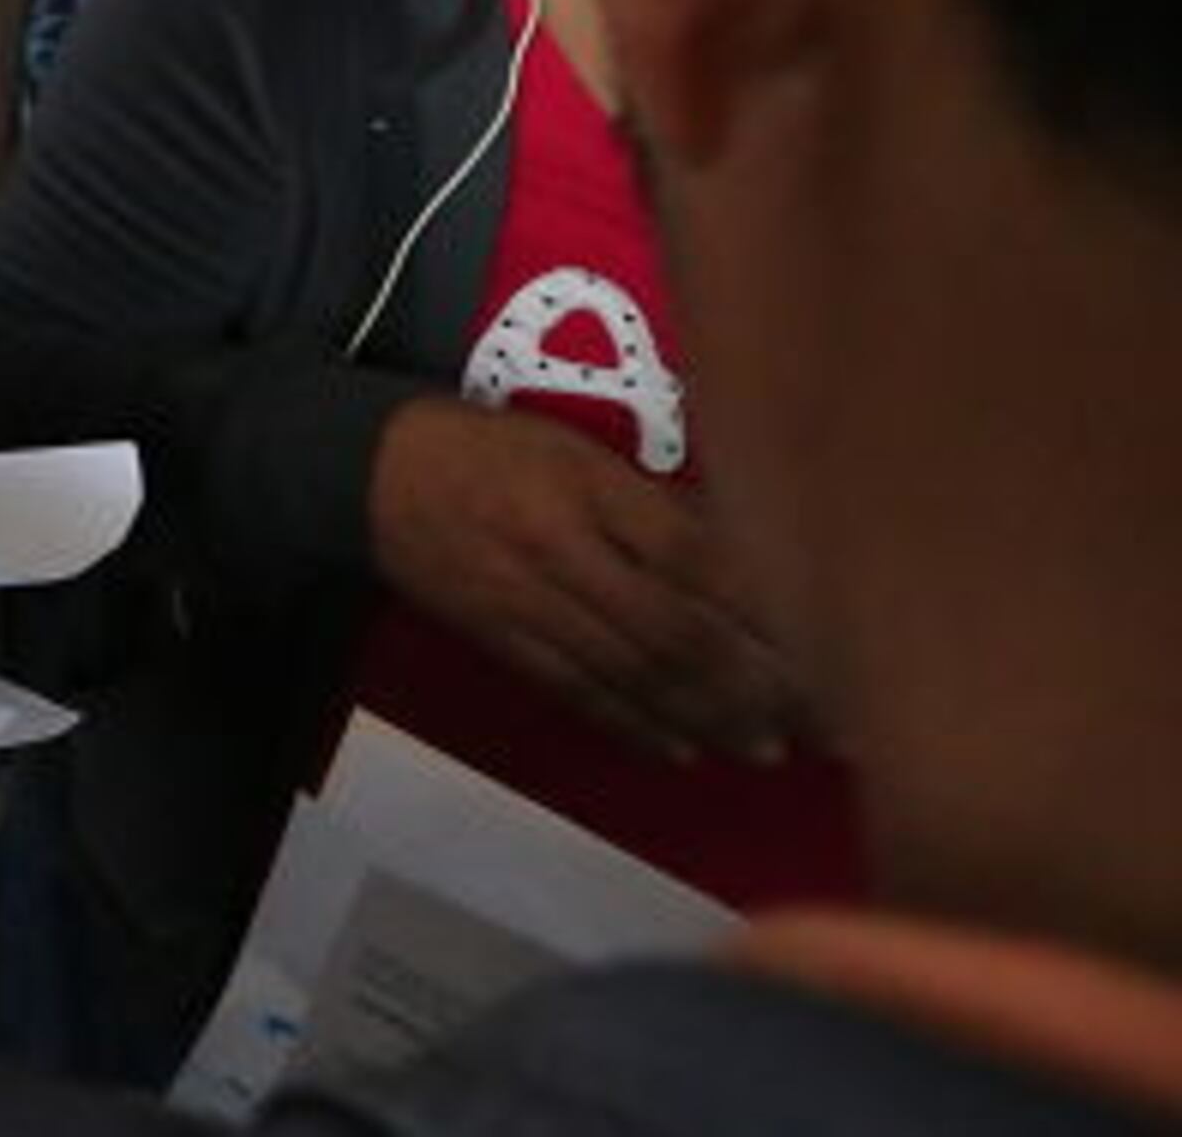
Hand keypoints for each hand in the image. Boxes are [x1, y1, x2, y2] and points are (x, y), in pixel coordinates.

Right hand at [368, 396, 805, 762]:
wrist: (368, 472)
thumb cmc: (490, 445)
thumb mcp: (576, 448)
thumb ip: (654, 502)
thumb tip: (747, 557)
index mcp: (588, 489)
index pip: (692, 557)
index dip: (763, 608)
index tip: (828, 640)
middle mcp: (562, 551)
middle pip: (672, 631)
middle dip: (753, 683)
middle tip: (822, 721)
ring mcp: (528, 603)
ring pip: (631, 672)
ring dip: (706, 718)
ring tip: (768, 749)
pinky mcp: (500, 641)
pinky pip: (575, 691)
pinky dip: (633, 727)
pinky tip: (682, 750)